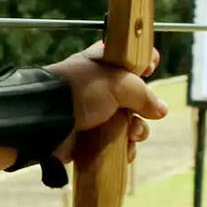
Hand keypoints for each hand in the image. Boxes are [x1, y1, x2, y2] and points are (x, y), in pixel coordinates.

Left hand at [45, 42, 166, 163]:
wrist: (46, 120)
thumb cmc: (79, 91)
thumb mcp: (117, 83)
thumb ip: (142, 93)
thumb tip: (160, 110)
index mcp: (103, 63)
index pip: (130, 58)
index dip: (144, 63)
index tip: (150, 70)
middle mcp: (100, 86)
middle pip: (135, 95)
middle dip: (145, 107)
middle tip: (144, 112)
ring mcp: (96, 112)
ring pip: (129, 122)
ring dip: (137, 130)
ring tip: (132, 134)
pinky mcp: (92, 136)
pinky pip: (117, 142)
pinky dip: (125, 147)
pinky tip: (125, 149)